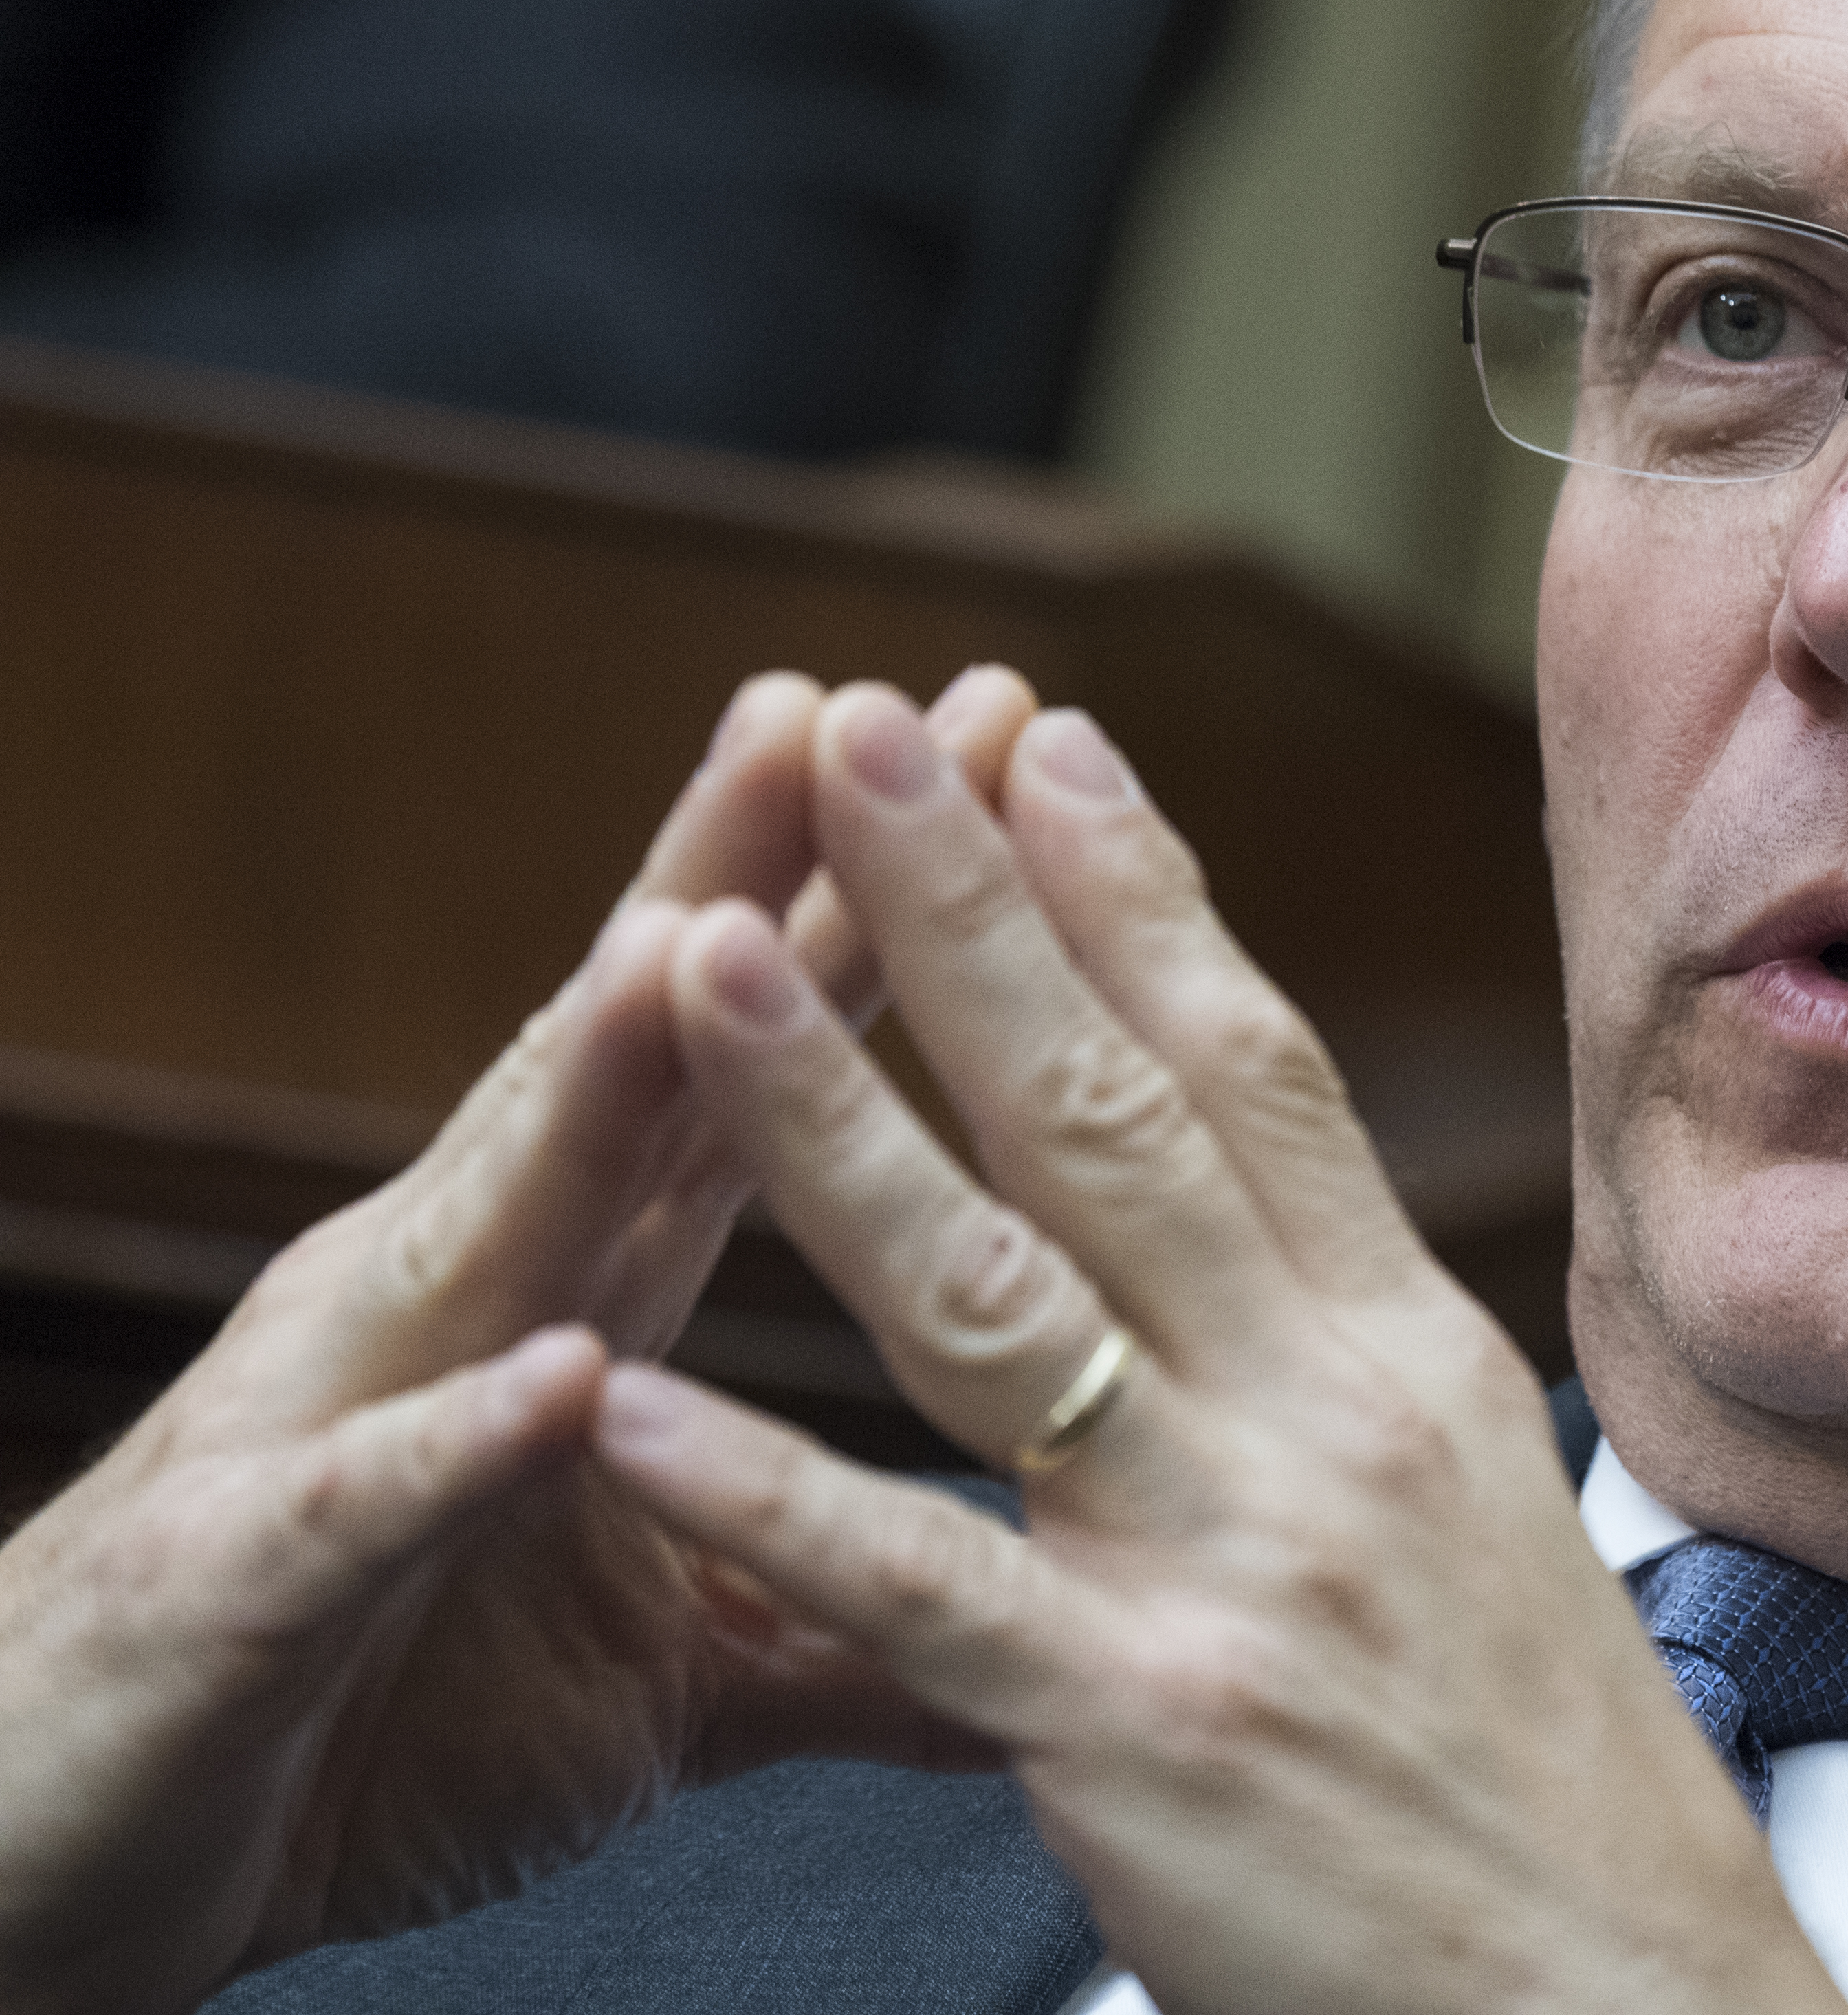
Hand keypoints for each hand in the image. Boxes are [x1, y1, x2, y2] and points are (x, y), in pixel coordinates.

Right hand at [0, 668, 1035, 2014]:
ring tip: (691, 942)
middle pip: (618, 1070)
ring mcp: (336, 1422)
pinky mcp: (243, 1588)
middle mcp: (455, 1303)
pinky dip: (458, 1441)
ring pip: (481, 1224)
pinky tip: (557, 1374)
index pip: (741, 1070)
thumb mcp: (659, 1673)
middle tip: (862, 708)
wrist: (59, 1865)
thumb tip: (1025, 1616)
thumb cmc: (365, 1725)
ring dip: (583, 1088)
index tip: (1000, 747)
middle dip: (740, 888)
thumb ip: (831, 1608)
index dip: (867, 912)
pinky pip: (361, 1508)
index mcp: (567, 1295)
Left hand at [592, 686, 1847, 2014]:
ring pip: (998, 1296)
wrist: (1631, 2008)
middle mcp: (1324, 1420)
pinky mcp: (1136, 1733)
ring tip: (701, 961)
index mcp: (1405, 1363)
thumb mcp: (1484, 1520)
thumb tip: (1271, 1239)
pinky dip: (769, 1495)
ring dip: (833, 1116)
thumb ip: (1350, 1375)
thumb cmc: (1548, 1786)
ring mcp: (1228, 1567)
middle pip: (1117, 1120)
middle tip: (867, 735)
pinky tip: (640, 1403)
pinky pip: (918, 1589)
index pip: (1259, 1076)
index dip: (1148, 896)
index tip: (1051, 744)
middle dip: (971, 913)